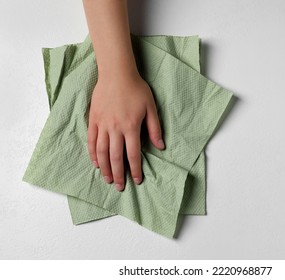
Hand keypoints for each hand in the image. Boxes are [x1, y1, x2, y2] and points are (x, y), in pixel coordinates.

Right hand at [87, 70, 164, 190]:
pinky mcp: (93, 120)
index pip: (133, 155)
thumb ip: (155, 129)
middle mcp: (115, 129)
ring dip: (104, 168)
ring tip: (107, 179)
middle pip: (115, 157)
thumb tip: (161, 147)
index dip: (135, 170)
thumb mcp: (151, 108)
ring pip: (101, 152)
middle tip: (120, 187)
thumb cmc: (136, 89)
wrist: (117, 74)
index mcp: (131, 127)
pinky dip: (92, 154)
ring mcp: (102, 125)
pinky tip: (95, 163)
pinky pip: (91, 140)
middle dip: (118, 174)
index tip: (137, 180)